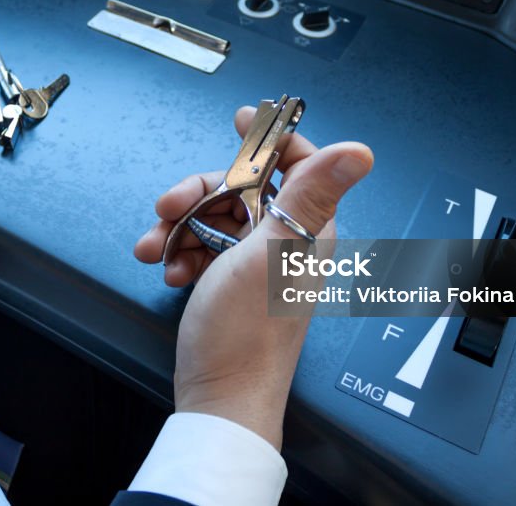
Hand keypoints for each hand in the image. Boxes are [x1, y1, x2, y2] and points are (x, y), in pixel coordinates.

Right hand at [135, 106, 372, 448]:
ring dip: (178, 227)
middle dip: (197, 193)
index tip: (240, 119)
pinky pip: (202, 247)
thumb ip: (309, 194)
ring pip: (213, 216)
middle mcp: (286, 239)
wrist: (219, 395)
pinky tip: (167, 271)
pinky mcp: (230, 280)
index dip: (270, 138)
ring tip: (155, 247)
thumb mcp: (272, 252)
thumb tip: (360, 151)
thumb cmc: (248, 332)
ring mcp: (256, 261)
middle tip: (168, 206)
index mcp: (307, 227)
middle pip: (240, 187)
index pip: (298, 162)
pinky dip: (179, 254)